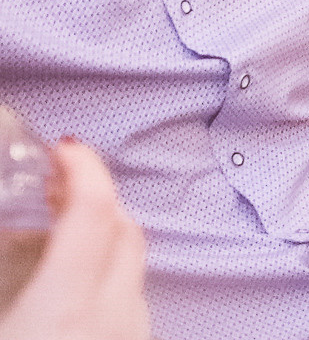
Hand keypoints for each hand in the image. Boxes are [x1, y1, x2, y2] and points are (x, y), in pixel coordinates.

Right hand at [0, 140, 147, 339]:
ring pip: (133, 261)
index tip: (62, 149)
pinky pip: (133, 295)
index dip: (82, 169)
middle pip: (123, 227)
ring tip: (60, 228)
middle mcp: (111, 314)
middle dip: (94, 196)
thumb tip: (15, 226)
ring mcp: (132, 332)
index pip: (94, 210)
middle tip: (53, 184)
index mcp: (64, 304)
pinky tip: (77, 279)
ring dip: (103, 234)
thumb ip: (8, 256)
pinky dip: (109, 271)